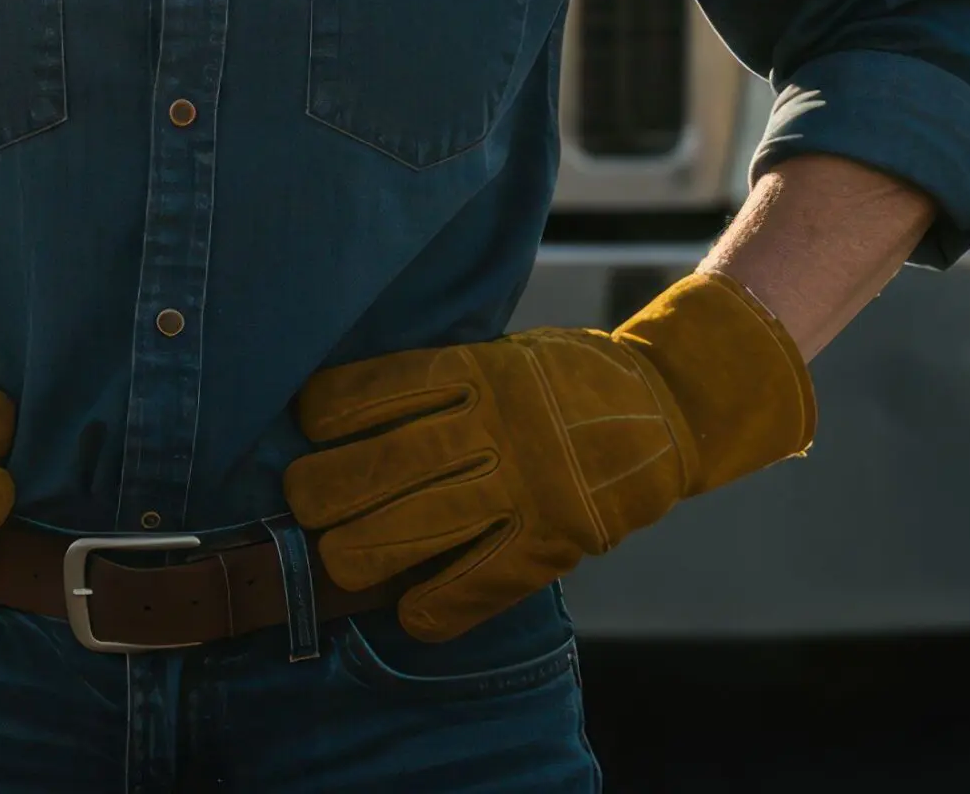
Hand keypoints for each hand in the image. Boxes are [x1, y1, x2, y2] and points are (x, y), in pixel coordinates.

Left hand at [283, 272, 814, 640]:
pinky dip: (433, 606)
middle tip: (301, 503)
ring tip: (335, 560)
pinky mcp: (552, 540)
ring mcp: (525, 486)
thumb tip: (346, 413)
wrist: (668, 407)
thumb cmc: (564, 382)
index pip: (380, 390)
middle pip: (381, 466)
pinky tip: (406, 612)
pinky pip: (478, 583)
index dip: (330, 412)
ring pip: (416, 527)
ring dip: (358, 552)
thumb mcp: (504, 355)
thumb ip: (443, 382)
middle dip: (324, 492)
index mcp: (480, 372)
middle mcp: (496, 427)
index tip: (310, 425)